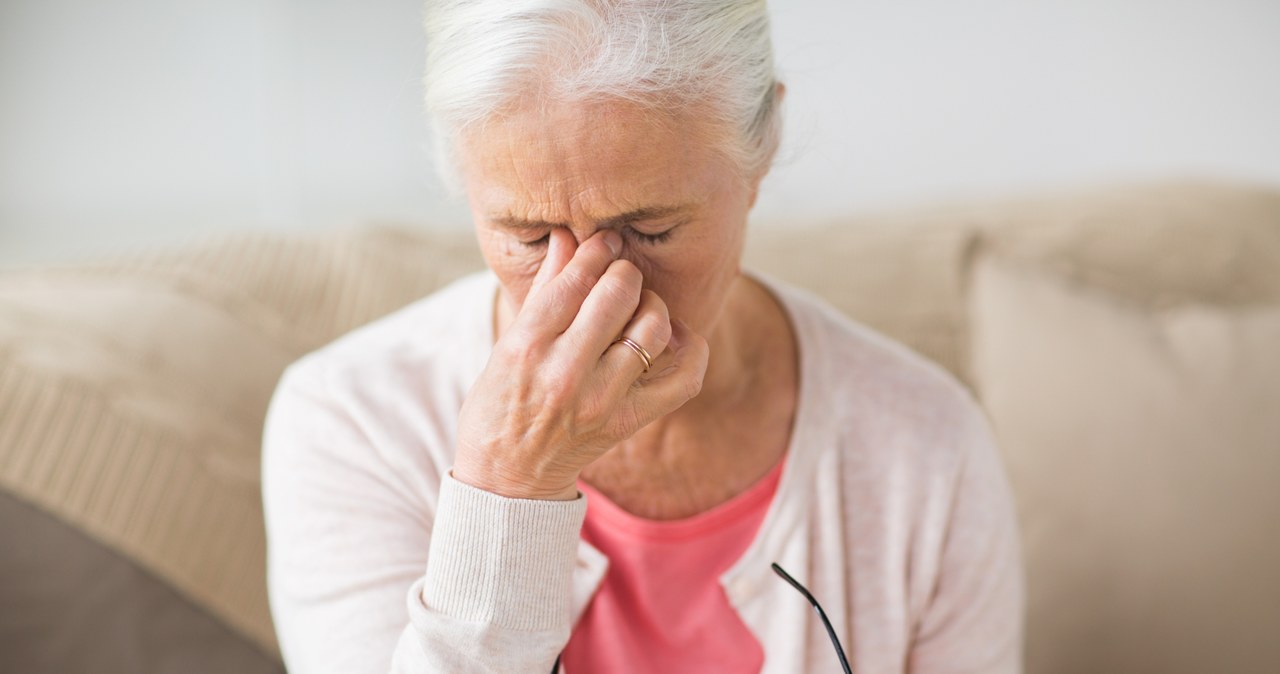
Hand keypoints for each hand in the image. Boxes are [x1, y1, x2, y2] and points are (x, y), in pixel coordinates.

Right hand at [452, 228, 709, 499]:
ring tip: (640, 306)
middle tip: (622, 274)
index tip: (604, 241)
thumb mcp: (508, 343)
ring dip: (652, 305)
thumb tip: (568, 236)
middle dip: (625, 273)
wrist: (509, 477)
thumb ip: (545, 289)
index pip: (574, 280)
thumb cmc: (501, 401)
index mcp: (527, 346)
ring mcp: (601, 401)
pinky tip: (674, 335)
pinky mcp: (629, 422)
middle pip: (618, 295)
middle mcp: (565, 373)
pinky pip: (683, 379)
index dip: (596, 250)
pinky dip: (690, 349)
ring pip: (652, 329)